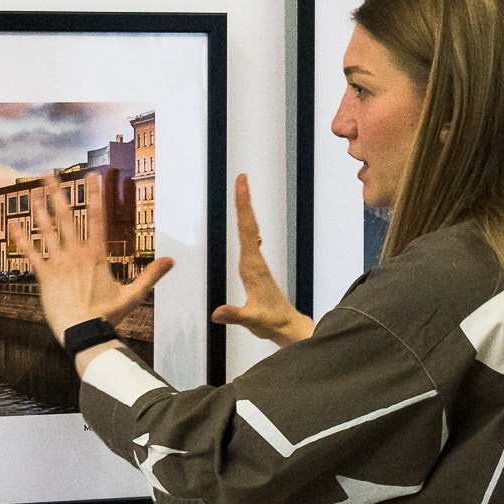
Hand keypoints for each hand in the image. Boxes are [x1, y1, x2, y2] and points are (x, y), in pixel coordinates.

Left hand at [10, 172, 171, 338]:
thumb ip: (151, 275)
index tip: (93, 176)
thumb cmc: (107, 316)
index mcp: (97, 255)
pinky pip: (31, 254)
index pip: (98, 218)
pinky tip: (13, 226)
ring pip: (47, 231)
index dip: (96, 195)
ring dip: (39, 211)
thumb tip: (171, 261)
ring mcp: (59, 264)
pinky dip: (22, 239)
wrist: (84, 333)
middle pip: (67, 217)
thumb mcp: (134, 295)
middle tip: (50, 174)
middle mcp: (76, 254)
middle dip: (58, 194)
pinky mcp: (45, 277)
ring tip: (33, 192)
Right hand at [211, 174, 311, 345]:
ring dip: (245, 209)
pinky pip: (249, 239)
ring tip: (241, 190)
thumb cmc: (271, 322)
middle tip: (241, 178)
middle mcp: (255, 260)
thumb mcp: (253, 321)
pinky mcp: (255, 267)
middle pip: (249, 225)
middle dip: (244, 201)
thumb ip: (235, 315)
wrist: (286, 326)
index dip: (244, 208)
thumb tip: (217, 313)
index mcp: (253, 267)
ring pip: (250, 229)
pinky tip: (244, 219)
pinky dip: (246, 224)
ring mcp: (256, 263)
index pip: (247, 232)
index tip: (242, 187)